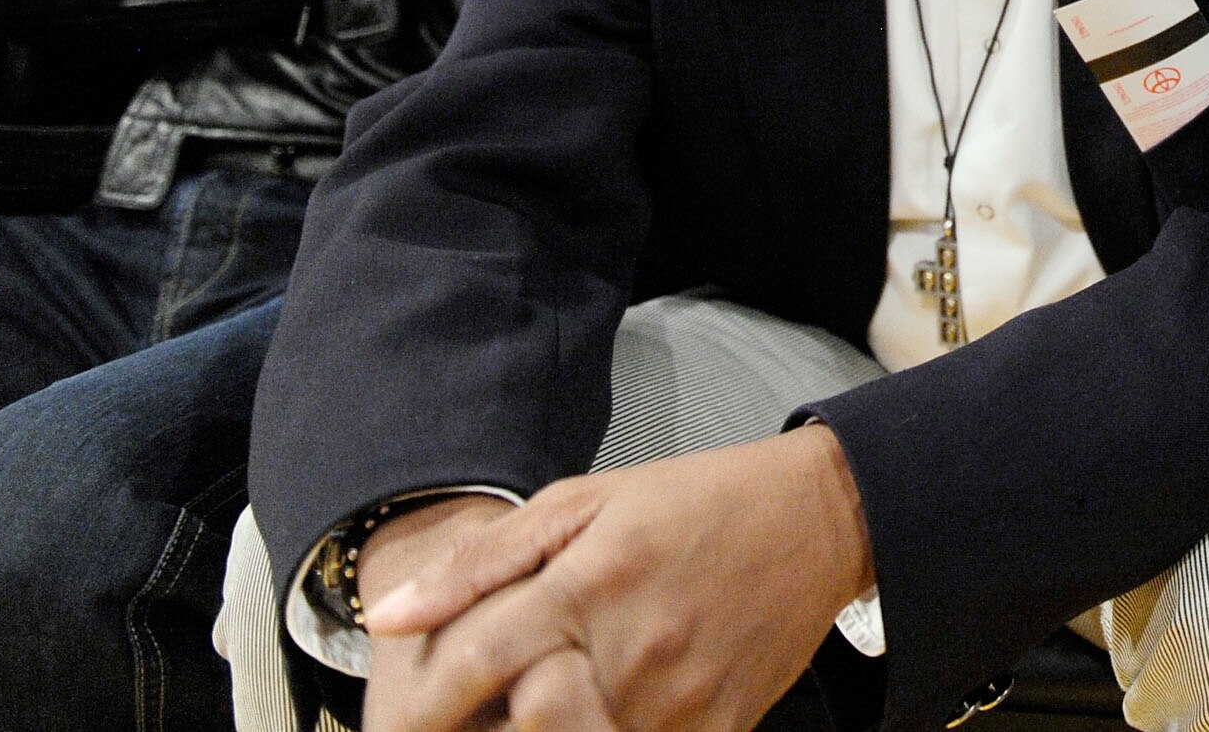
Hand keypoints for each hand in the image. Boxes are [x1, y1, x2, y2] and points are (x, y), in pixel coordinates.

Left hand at [361, 427, 875, 731]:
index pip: (474, 663)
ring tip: (546, 714)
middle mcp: (631, 647)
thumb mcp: (585, 500)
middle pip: (525, 728)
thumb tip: (387, 616)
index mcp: (589, 582)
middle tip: (482, 722)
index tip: (402, 726)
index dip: (420, 709)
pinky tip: (601, 717)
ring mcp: (678, 697)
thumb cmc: (694, 500)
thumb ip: (484, 561)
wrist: (821, 515)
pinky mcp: (719, 728)